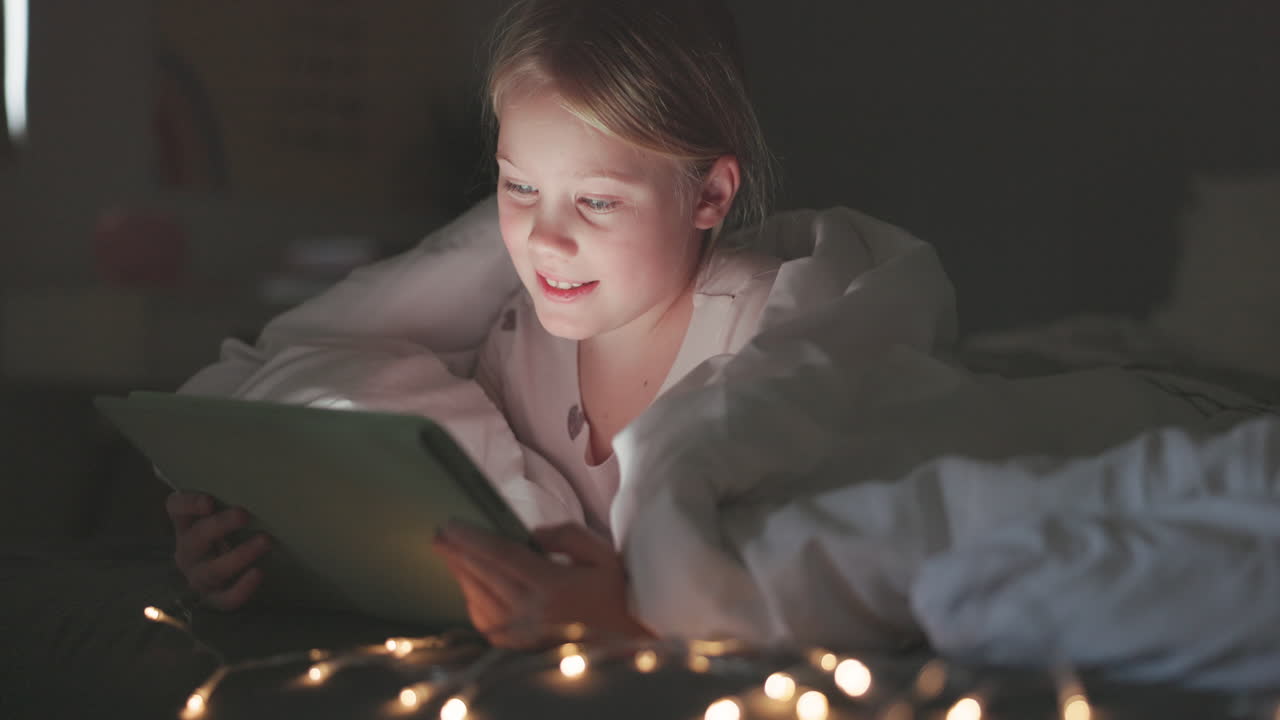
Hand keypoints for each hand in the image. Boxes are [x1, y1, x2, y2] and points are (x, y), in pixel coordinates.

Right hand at [166, 491, 270, 610]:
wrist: (232, 573)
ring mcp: (199, 577)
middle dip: (219, 526)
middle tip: (243, 514)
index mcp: (187, 524)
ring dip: (239, 555)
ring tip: (265, 541)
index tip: (210, 501)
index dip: (189, 504)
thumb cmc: (232, 532)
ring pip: (212, 570)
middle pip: (195, 539)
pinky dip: (242, 588)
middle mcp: (188, 551)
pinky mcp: (215, 598)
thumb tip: (268, 477)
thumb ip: (233, 500)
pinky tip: (258, 573)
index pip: (177, 508)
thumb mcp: (226, 514)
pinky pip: (225, 599)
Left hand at [433, 521, 651, 648]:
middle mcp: (532, 613)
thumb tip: (530, 535)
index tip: (451, 524)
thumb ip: (565, 535)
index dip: (472, 539)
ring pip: (479, 599)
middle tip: (437, 534)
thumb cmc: (617, 595)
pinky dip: (472, 601)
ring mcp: (523, 633)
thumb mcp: (601, 554)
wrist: (628, 643)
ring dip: (461, 575)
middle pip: (483, 577)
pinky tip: (468, 585)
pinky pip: (486, 622)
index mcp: (552, 587)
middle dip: (457, 553)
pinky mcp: (520, 647)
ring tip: (449, 554)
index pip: (502, 557)